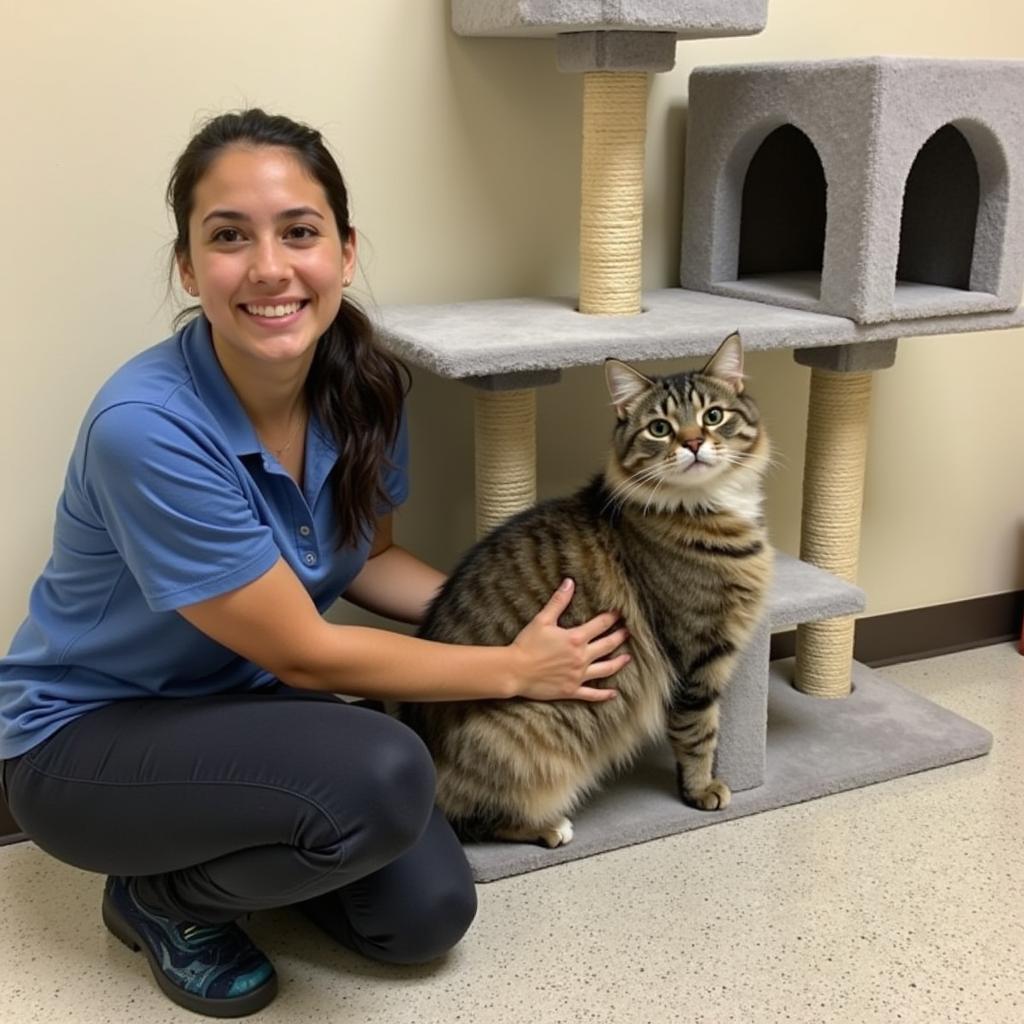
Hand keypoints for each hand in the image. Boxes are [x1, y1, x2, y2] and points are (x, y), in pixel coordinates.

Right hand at [508, 578, 629, 701]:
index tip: (620, 613)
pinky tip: (614, 693)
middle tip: (628, 632)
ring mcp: (578, 675)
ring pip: (606, 669)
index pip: (600, 625)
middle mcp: (581, 657)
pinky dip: (604, 695)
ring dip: (619, 662)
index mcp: (576, 639)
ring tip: (628, 658)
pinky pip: (592, 694)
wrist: (514, 671)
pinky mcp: (571, 690)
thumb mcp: (542, 620)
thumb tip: (569, 582)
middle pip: (608, 645)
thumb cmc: (527, 644)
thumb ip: (558, 601)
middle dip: (620, 637)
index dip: (612, 617)